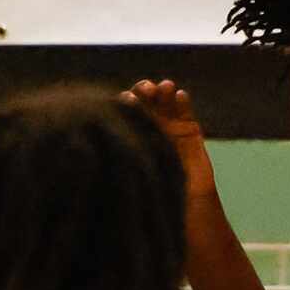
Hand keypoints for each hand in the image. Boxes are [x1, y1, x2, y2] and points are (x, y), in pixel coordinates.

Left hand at [122, 79, 219, 198]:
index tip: (126, 100)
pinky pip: (186, 110)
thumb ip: (123, 152)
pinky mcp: (190, 130)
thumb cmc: (154, 191)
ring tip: (165, 87)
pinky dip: (183, 100)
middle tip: (147, 89)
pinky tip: (180, 95)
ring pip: (165, 101)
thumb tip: (100, 140)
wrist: (186, 202)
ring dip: (164, 90)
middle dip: (144, 90)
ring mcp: (170, 126)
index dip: (125, 101)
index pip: (123, 111)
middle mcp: (148, 126)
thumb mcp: (134, 170)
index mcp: (130, 134)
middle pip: (144, 100)